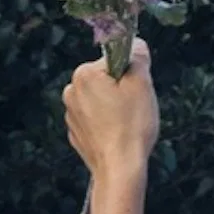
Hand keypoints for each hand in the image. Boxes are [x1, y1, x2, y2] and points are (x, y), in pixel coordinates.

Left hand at [64, 41, 158, 181]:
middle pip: (106, 80)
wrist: (119, 169)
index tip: (136, 93)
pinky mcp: (76, 132)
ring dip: (114, 108)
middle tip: (133, 110)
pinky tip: (117, 136)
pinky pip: (95, 120)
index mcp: (84, 74)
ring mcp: (71, 114)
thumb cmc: (131, 126)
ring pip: (101, 100)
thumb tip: (134, 44)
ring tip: (126, 125)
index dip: (131, 75)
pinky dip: (106, 124)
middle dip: (121, 91)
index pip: (115, 61)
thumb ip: (138, 56)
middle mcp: (71, 90)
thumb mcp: (142, 84)